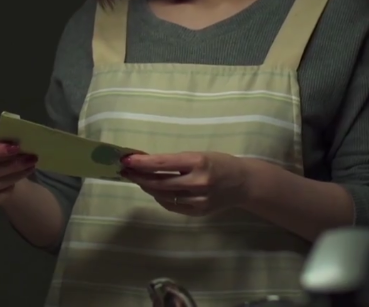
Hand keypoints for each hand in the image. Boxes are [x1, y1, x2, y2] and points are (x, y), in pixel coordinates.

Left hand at [120, 152, 251, 215]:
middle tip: (125, 170)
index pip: (163, 163)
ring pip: (163, 195)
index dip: (142, 162)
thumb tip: (145, 162)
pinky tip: (154, 190)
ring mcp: (198, 200)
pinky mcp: (198, 212)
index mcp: (198, 162)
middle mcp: (198, 182)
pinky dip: (160, 197)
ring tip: (137, 178)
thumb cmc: (219, 163)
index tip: (126, 159)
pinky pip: (171, 205)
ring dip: (147, 187)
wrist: (242, 183)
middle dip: (139, 176)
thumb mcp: (199, 155)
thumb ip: (175, 161)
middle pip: (159, 182)